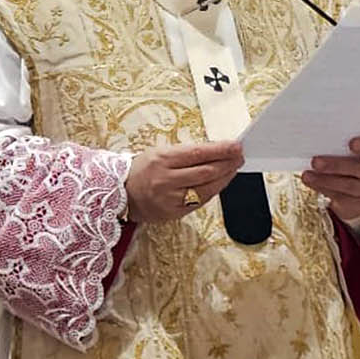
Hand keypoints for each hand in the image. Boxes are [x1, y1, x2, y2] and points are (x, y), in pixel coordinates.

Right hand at [124, 141, 243, 222]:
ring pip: (207, 188)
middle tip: (239, 156)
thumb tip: (215, 150)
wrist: (120, 193)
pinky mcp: (173, 212)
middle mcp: (166, 179)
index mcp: (161, 160)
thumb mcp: (159, 153)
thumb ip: (186, 153)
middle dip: (227, 163)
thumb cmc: (141, 170)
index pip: (198, 153)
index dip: (220, 150)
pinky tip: (219, 183)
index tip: (235, 146)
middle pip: (206, 171)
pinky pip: (200, 202)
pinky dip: (213, 191)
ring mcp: (170, 198)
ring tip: (233, 168)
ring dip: (225, 177)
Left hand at [303, 135, 359, 225]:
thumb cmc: (352, 163)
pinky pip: (341, 198)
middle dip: (335, 165)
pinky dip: (323, 189)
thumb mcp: (352, 154)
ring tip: (307, 175)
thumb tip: (319, 146)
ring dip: (324, 180)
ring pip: (349, 186)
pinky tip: (312, 183)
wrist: (359, 191)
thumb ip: (342, 149)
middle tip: (315, 162)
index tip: (351, 143)